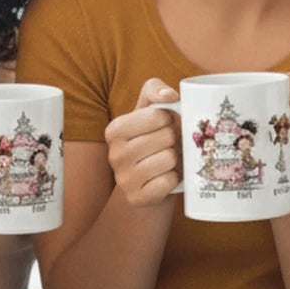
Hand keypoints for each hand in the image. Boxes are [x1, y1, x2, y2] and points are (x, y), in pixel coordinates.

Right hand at [105, 79, 180, 206]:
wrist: (149, 180)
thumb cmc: (153, 137)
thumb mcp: (150, 109)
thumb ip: (155, 90)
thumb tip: (169, 96)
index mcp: (115, 130)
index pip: (158, 116)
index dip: (169, 119)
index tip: (164, 125)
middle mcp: (114, 155)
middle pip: (166, 137)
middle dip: (174, 139)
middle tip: (167, 145)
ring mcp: (123, 179)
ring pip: (169, 159)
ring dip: (174, 159)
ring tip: (166, 160)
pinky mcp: (136, 198)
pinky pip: (169, 182)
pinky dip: (173, 179)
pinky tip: (164, 177)